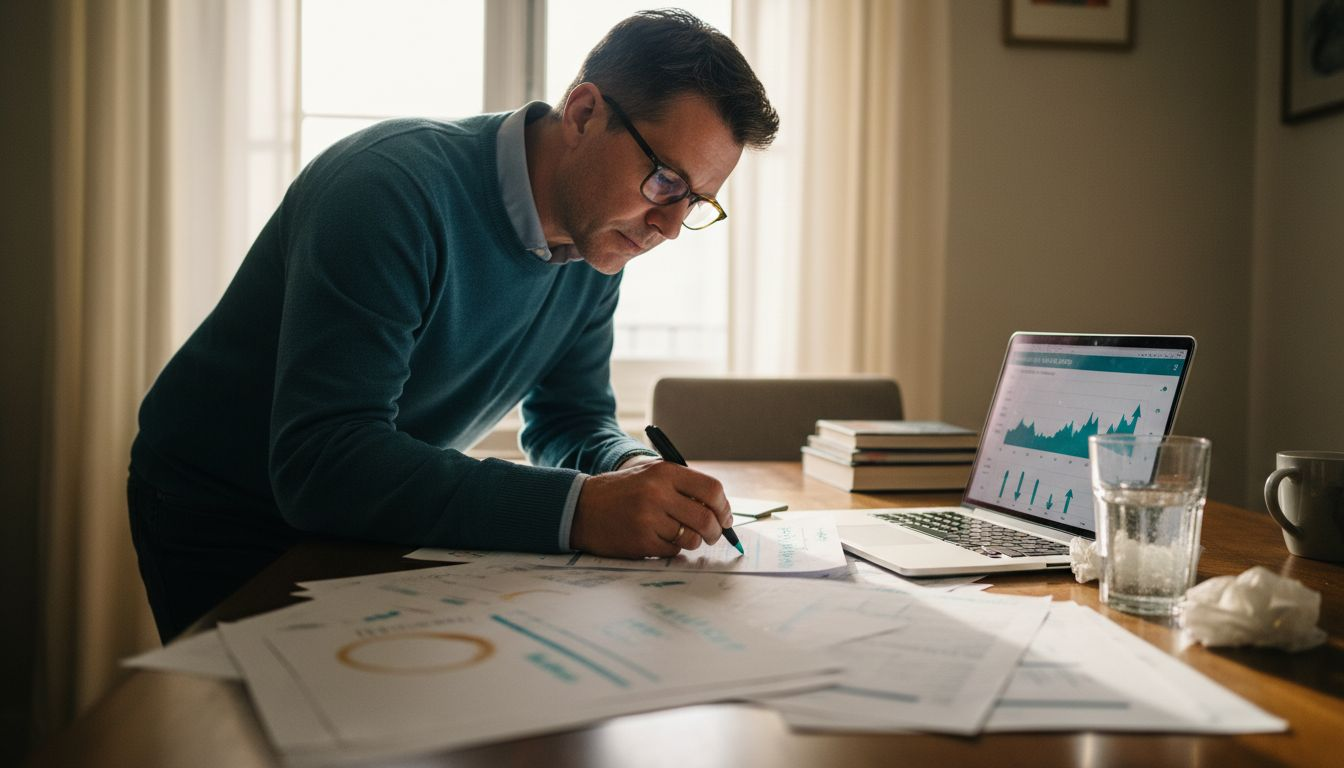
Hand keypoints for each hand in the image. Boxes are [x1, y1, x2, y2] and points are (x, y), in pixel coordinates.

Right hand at [570, 460, 730, 557]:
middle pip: (706, 518)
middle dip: (716, 531)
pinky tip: (658, 539)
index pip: (711, 490)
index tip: (726, 517)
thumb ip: (683, 486)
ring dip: (693, 541)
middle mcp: (658, 494)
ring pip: (692, 538)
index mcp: (664, 472)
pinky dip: (672, 548)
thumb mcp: (651, 475)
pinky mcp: (641, 541)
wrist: (582, 507)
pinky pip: (672, 550)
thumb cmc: (623, 492)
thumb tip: (720, 510)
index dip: (724, 507)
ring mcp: (649, 519)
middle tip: (714, 535)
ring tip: (680, 535)